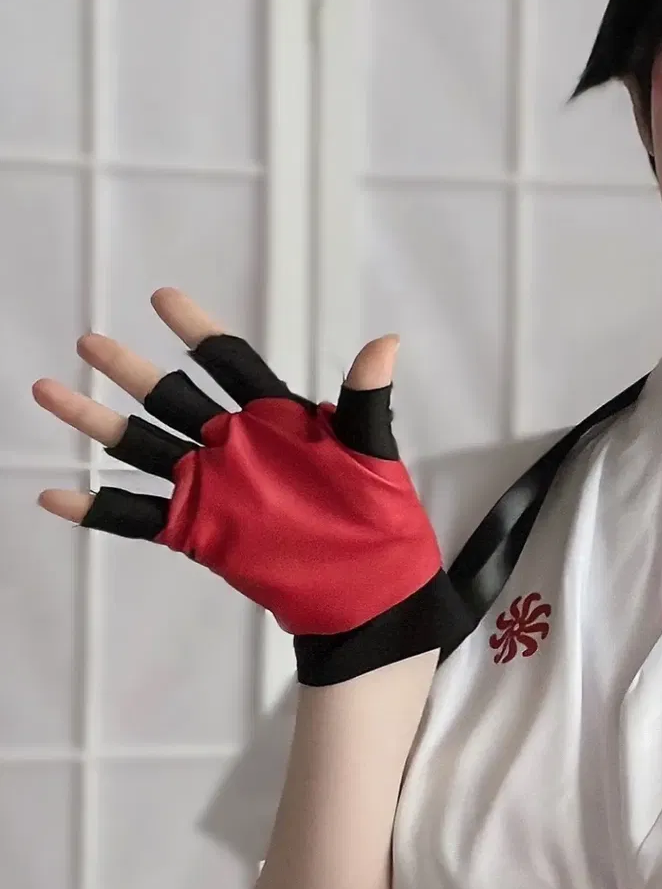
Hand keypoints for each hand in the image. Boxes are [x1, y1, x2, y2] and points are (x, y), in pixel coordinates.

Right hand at [33, 286, 469, 683]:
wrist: (370, 590)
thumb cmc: (377, 518)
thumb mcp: (374, 455)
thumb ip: (366, 402)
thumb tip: (385, 342)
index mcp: (276, 419)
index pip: (231, 363)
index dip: (197, 330)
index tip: (161, 297)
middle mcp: (234, 446)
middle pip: (172, 398)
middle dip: (129, 371)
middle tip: (88, 342)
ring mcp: (211, 487)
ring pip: (142, 447)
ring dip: (96, 423)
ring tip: (50, 391)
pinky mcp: (196, 530)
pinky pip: (137, 516)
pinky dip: (95, 506)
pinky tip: (54, 495)